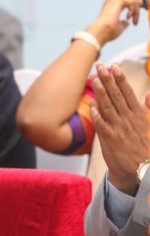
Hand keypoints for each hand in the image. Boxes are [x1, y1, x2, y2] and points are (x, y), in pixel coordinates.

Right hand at [85, 0, 141, 45]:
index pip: (126, 3)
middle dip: (141, 3)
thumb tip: (128, 22)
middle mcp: (112, 1)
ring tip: (135, 22)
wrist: (101, 32)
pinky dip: (134, 11)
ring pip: (133, 1)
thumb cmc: (108, 32)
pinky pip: (133, 2)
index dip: (135, 7)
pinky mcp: (118, 0)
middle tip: (148, 8)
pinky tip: (128, 17)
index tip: (142, 13)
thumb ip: (123, 23)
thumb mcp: (118, 26)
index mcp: (110, 6)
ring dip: (137, 12)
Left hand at [91, 64, 149, 194]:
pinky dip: (98, 116)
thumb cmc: (146, 147)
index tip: (114, 67)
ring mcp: (120, 129)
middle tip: (100, 66)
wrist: (143, 169)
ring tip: (94, 79)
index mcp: (139, 114)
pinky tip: (92, 106)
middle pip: (117, 96)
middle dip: (108, 80)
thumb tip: (149, 94)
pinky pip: (103, 126)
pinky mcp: (112, 140)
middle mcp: (129, 119)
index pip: (128, 93)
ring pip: (109, 107)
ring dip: (101, 93)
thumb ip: (149, 109)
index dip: (120, 79)